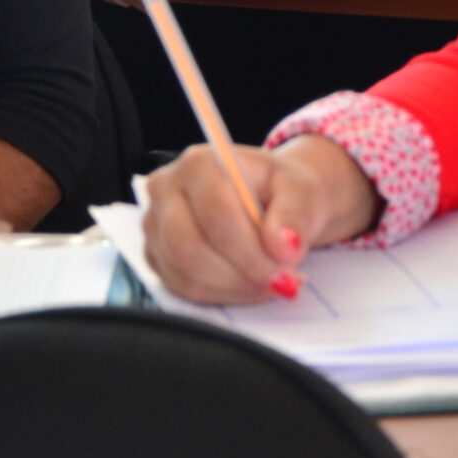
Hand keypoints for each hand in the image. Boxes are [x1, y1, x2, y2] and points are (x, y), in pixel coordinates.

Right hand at [142, 134, 382, 304]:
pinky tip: (246, 284)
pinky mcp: (157, 255)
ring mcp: (156, 225)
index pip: (215, 215)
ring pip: (184, 273)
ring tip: (267, 282)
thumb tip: (284, 245)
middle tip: (276, 282)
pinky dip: (219, 294)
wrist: (271, 199)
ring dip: (232, 287)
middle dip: (239, 274)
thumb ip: (295, 214)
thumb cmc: (281, 190)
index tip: (283, 268)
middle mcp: (167, 190)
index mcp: (198, 164)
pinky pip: (182, 287)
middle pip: (189, 247)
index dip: (249, 251)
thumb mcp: (302, 190)